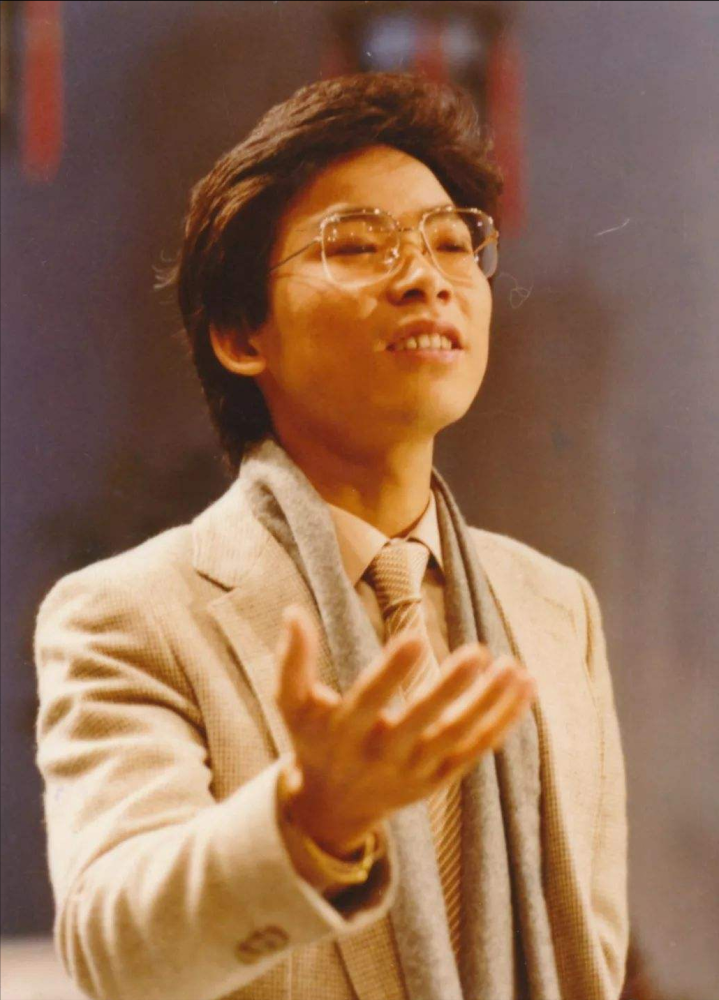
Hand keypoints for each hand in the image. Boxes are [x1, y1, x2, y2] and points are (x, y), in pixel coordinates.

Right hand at [274, 604, 535, 855]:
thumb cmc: (314, 739)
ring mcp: (416, 770)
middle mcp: (382, 756)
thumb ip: (292, 661)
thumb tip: (293, 612)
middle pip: (421, 723)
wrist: (334, 807)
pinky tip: (524, 685)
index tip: (416, 638)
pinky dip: (503, 720)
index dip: (391, 672)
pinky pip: (477, 748)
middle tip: (477, 652)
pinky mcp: (441, 777)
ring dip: (489, 703)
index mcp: (344, 733)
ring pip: (459, 737)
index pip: (368, 701)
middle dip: (448, 690)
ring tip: (513, 667)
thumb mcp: (293, 704)